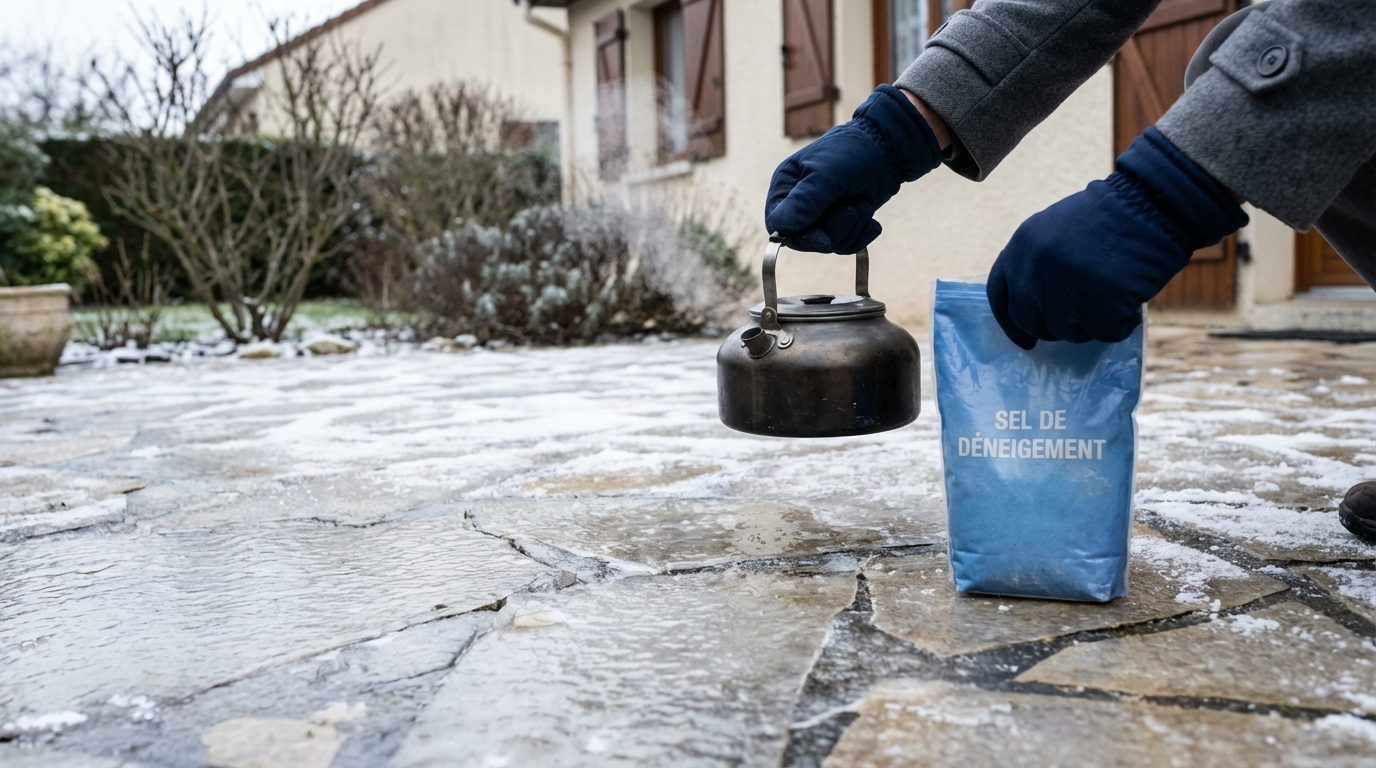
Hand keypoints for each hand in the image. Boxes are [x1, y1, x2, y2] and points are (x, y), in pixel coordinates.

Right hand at [765, 85, 942, 253]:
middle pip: (806, 240)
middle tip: (852, 209)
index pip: (779, 226)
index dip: (801, 237)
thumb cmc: (852, 152)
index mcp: (784, 187)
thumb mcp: (827, 174)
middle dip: (834, 229)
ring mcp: (820, 216)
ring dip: (851, 228)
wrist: (888, 148)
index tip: (824, 239)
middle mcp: (798, 204)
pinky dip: (861, 236)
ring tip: (862, 203)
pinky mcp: (840, 224)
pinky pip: (845, 245)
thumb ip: (804, 201)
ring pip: (829, 244)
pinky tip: (872, 222)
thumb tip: (780, 227)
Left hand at [987, 128, 1247, 348]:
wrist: (1155, 201)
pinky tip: (1130, 303)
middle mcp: (1035, 268)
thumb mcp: (1058, 230)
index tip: (1025, 339)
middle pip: (1030, 320)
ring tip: (1111, 298)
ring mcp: (1065, 288)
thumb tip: (1034, 308)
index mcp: (1022, 245)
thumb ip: (1038, 264)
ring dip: (1089, 324)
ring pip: (1066, 331)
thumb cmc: (1114, 215)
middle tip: (1079, 322)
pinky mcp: (1098, 303)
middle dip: (1053, 328)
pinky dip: (1119, 324)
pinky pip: (1104, 332)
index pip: (1000, 294)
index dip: (1010, 321)